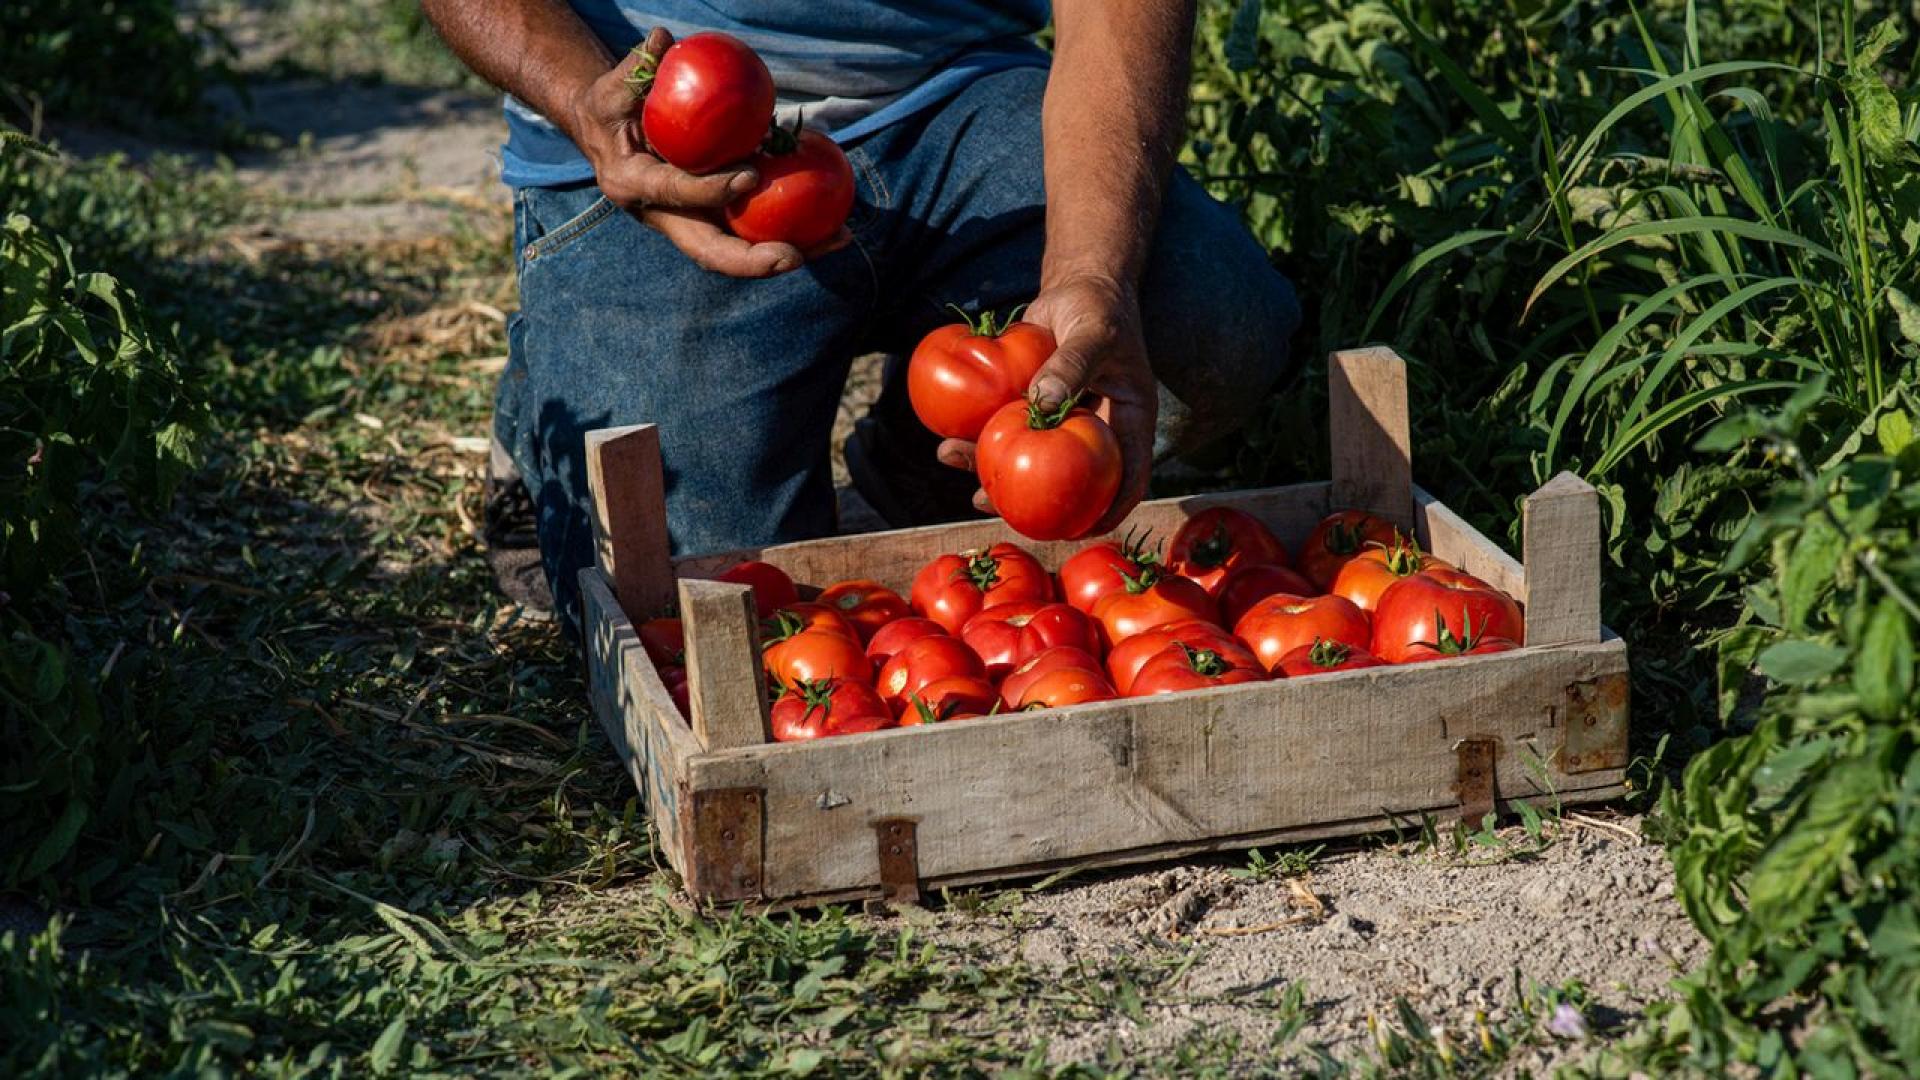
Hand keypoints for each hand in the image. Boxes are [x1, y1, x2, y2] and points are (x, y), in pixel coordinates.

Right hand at [565, 28, 849, 276]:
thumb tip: (661, 39)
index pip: (675, 193)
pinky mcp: (713, 220)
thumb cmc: (609, 109)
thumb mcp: (611, 90)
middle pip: (710, 252)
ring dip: (789, 253)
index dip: (711, 190)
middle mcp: (664, 218)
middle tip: (794, 256)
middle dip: (752, 261)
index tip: (750, 177)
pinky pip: (753, 232)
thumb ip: (634, 71)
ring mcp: (692, 224)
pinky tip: (834, 223)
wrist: (605, 138)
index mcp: (634, 188)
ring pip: (740, 251)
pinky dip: (792, 232)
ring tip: (837, 238)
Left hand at [938, 274, 1157, 534]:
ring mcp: (1063, 424)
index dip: (1111, 510)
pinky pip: (1009, 434)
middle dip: (1040, 508)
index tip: (1082, 530)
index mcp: (1129, 422)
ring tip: (968, 490)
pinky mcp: (1033, 410)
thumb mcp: (1092, 332)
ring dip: (999, 478)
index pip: (1130, 477)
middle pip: (1075, 482)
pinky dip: (982, 444)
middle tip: (1005, 515)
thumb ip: (1071, 364)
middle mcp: (1097, 430)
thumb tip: (1043, 404)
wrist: (1075, 287)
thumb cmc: (1096, 307)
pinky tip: (951, 448)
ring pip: (1034, 462)